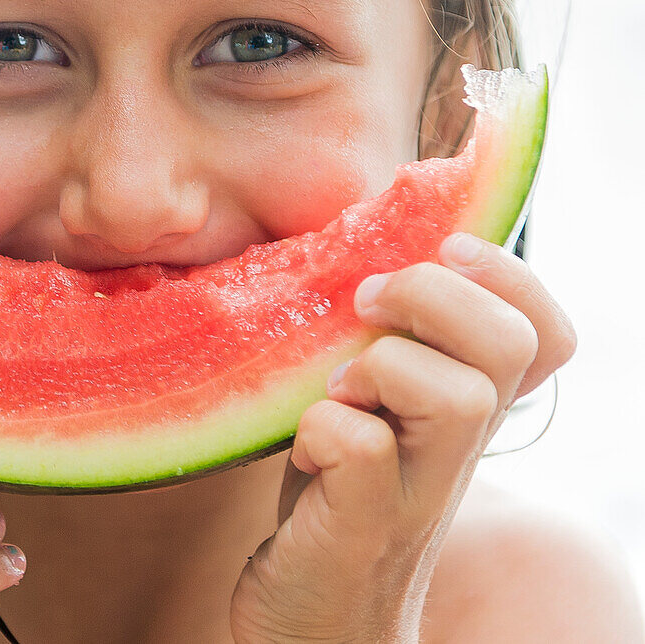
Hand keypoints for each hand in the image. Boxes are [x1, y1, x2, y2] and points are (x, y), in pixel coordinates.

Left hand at [229, 233, 575, 643]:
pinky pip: (364, 449)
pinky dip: (324, 424)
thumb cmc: (334, 493)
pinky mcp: (364, 527)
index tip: (448, 246)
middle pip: (506, 345)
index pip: (544, 335)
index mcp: (465, 411)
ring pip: (459, 396)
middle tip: (368, 304)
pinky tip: (306, 443)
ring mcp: (419, 493)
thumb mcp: (370, 405)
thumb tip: (359, 246)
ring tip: (339, 384)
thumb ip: (383, 341)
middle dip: (433, 295)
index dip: (512, 275)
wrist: (318, 623)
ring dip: (384, 364)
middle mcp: (459, 451)